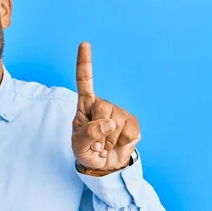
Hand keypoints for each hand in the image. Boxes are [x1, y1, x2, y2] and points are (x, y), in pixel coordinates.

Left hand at [71, 42, 140, 171]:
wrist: (104, 166)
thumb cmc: (86, 151)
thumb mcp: (79, 145)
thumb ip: (88, 134)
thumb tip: (109, 123)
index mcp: (85, 106)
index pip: (84, 81)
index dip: (84, 63)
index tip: (84, 44)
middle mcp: (102, 105)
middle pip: (103, 110)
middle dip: (99, 131)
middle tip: (96, 144)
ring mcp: (119, 112)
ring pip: (117, 123)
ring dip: (110, 141)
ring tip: (105, 146)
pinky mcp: (132, 123)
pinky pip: (129, 132)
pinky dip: (122, 144)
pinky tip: (117, 145)